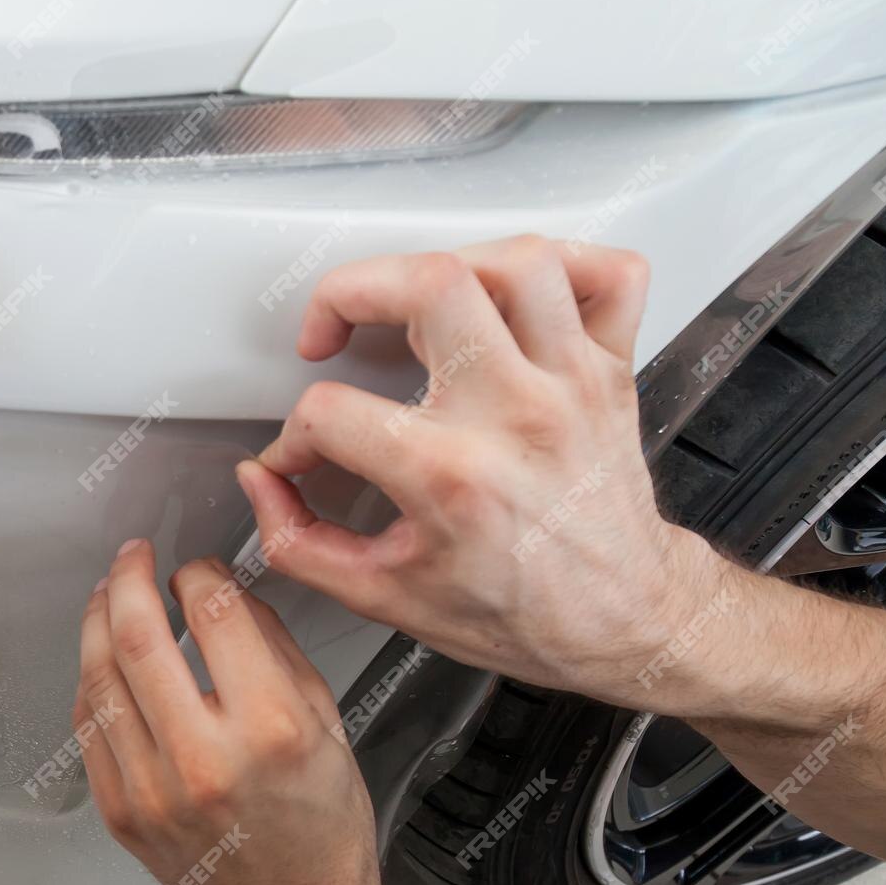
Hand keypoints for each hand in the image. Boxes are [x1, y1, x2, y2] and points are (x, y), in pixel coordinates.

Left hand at [74, 540, 378, 884]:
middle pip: (137, 636)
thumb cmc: (320, 826)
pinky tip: (105, 660)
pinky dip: (93, 680)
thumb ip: (273, 646)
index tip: (197, 570)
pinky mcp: (122, 812)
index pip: (214, 614)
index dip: (198, 575)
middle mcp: (205, 760)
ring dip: (97, 622)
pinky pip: (89, 726)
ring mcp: (153, 791)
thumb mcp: (327, 720)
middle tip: (132, 559)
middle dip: (128, 579)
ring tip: (109, 597)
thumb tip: (223, 592)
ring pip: (99, 678)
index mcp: (271, 729)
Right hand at [236, 236, 719, 708]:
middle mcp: (516, 416)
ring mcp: (571, 384)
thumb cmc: (522, 611)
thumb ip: (300, 543)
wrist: (620, 623)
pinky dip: (564, 262)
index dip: (293, 435)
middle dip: (351, 290)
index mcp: (453, 479)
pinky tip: (512, 292)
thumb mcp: (384, 598)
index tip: (300, 457)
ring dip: (449, 264)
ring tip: (416, 302)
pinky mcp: (611, 371)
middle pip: (430, 284)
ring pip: (518, 261)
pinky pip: (609, 272)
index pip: (333, 412)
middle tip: (333, 326)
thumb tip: (265, 484)